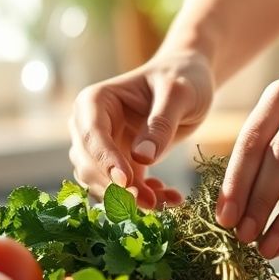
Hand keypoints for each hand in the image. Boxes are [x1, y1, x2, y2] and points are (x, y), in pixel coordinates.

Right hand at [68, 50, 213, 207]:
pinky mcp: (119, 164)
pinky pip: (123, 191)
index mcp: (95, 101)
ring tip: (165, 201)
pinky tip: (169, 197)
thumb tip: (142, 157)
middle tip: (150, 202)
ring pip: (102, 184)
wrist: (189, 81)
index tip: (126, 182)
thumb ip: (161, 124)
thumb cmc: (182, 78)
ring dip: (130, 199)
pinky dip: (143, 198)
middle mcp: (89, 126)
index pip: (92, 135)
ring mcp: (102, 148)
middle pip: (90, 165)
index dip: (106, 161)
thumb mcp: (178, 95)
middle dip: (117, 188)